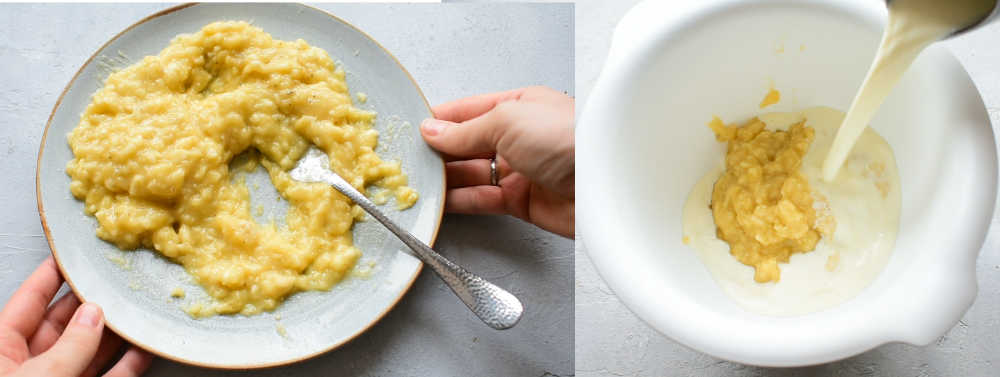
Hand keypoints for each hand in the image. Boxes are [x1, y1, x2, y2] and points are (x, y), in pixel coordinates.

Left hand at [1, 257, 151, 376]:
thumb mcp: (40, 375)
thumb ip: (70, 345)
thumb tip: (94, 314)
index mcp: (2, 351)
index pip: (28, 301)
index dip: (50, 275)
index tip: (72, 255)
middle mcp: (28, 365)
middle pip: (64, 324)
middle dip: (93, 304)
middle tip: (116, 284)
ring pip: (90, 350)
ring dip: (116, 333)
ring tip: (137, 312)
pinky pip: (109, 376)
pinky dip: (129, 363)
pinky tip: (144, 348)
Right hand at [420, 86, 574, 237]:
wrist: (604, 182)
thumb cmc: (567, 138)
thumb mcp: (507, 120)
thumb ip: (466, 130)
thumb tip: (432, 131)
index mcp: (518, 106)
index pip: (469, 111)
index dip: (440, 121)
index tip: (410, 129)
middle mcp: (519, 137)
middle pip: (468, 144)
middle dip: (439, 152)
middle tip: (405, 160)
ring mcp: (520, 170)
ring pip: (472, 174)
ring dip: (445, 179)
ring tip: (416, 182)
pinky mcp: (522, 202)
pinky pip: (483, 200)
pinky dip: (460, 202)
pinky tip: (440, 201)